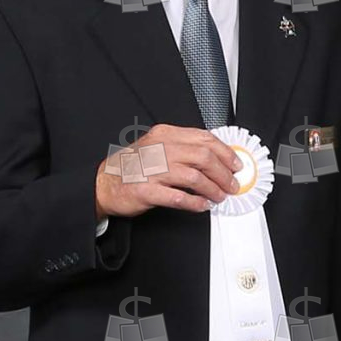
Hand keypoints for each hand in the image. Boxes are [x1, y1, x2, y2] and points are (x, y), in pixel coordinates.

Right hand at [95, 124, 252, 219]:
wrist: (105, 182)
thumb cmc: (134, 165)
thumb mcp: (158, 146)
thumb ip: (184, 148)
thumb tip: (217, 158)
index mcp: (165, 134)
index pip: (204, 139)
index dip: (225, 153)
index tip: (235, 165)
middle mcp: (160, 149)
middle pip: (204, 157)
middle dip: (223, 173)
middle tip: (231, 185)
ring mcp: (152, 170)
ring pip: (194, 177)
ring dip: (212, 189)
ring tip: (219, 196)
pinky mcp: (146, 191)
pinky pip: (178, 197)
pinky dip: (195, 203)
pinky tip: (202, 205)